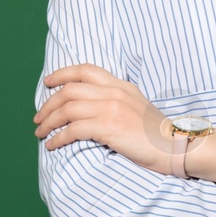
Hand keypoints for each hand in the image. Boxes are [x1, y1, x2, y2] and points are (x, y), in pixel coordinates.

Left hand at [34, 63, 181, 174]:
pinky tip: (53, 144)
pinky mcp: (109, 127)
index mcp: (120, 85)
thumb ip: (114, 100)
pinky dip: (59, 137)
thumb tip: (89, 106)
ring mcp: (111, 108)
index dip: (62, 74)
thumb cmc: (155, 134)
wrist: (176, 146)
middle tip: (38, 117)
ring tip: (41, 132)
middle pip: (69, 90)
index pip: (85, 70)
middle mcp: (113, 92)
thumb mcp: (135, 106)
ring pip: (68, 109)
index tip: (48, 83)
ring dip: (49, 121)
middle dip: (48, 104)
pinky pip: (74, 129)